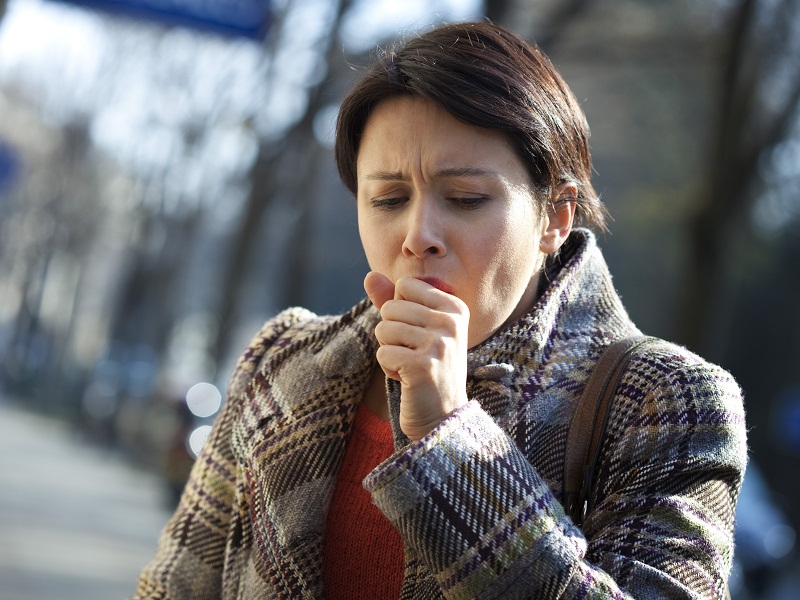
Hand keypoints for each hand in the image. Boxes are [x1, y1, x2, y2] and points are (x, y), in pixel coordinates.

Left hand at [364, 271, 469, 441]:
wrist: (444, 417)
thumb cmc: (428, 369)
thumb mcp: (415, 329)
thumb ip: (393, 301)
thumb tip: (369, 275)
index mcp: (455, 307)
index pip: (404, 286)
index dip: (400, 311)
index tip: (419, 334)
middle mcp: (451, 322)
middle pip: (391, 307)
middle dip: (392, 333)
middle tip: (414, 354)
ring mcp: (439, 344)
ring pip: (383, 329)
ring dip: (390, 351)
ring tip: (410, 366)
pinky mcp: (422, 366)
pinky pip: (382, 353)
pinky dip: (388, 368)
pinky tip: (408, 379)